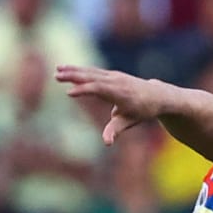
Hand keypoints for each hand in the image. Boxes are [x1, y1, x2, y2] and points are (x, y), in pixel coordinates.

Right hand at [56, 65, 172, 144]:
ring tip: (57, 70)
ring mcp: (113, 75)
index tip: (69, 93)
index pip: (99, 89)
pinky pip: (93, 71)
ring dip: (73, 70)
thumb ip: (115, 130)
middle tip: (57, 76)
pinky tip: (67, 70)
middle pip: (92, 76)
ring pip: (91, 71)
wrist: (156, 95)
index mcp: (120, 92)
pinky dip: (80, 70)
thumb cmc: (142, 110)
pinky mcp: (110, 75)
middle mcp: (116, 81)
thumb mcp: (129, 122)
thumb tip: (106, 143)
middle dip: (74, 76)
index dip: (84, 90)